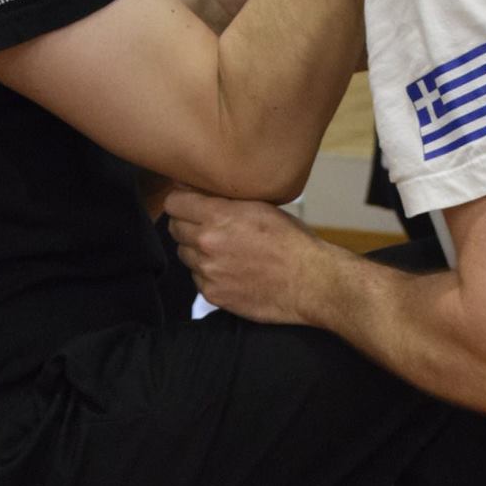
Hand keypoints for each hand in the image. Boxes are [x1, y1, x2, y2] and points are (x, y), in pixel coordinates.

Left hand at [165, 188, 330, 324]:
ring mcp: (208, 271)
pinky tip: (231, 272)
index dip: (182, 201)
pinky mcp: (214, 294)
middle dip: (188, 225)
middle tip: (208, 227)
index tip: (189, 203)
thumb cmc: (293, 242)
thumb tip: (204, 191)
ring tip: (223, 252)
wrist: (311, 282)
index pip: (174, 202)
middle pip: (175, 228)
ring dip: (197, 251)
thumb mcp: (262, 207)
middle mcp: (207, 243)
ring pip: (184, 255)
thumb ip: (228, 200)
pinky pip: (197, 279)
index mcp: (218, 216)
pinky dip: (208, 275)